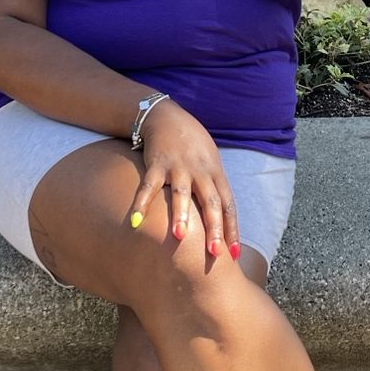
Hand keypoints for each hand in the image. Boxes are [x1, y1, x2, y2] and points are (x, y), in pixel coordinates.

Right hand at [126, 99, 240, 265]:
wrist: (168, 117)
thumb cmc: (193, 145)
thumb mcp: (211, 163)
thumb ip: (215, 188)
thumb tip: (222, 221)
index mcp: (216, 174)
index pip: (228, 205)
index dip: (232, 229)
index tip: (234, 253)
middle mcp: (201, 172)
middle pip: (211, 203)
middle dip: (214, 228)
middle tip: (214, 253)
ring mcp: (179, 168)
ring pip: (182, 194)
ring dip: (181, 215)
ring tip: (180, 236)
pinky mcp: (157, 164)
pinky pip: (149, 186)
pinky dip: (141, 203)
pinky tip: (135, 221)